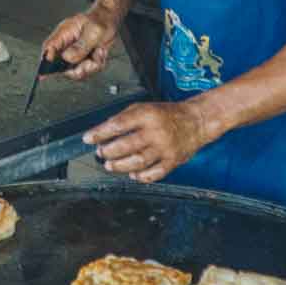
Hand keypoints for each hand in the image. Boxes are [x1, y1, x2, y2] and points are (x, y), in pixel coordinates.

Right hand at [42, 8, 118, 81]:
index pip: (49, 47)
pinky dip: (96, 65)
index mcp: (64, 33)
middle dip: (75, 69)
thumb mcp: (94, 31)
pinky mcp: (83, 59)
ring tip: (99, 54)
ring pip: (75, 70)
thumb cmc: (100, 19)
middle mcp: (67, 45)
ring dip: (89, 67)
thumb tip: (67, 58)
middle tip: (89, 63)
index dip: (47, 59)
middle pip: (60, 64)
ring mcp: (74, 53)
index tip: (50, 70)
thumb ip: (81, 46)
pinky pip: (86, 70)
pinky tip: (101, 53)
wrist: (110, 19)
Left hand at [85, 99, 213, 183]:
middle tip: (101, 153)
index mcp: (147, 115)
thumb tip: (103, 132)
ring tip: (110, 165)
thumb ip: (124, 118)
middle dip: (109, 152)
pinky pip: (155, 173)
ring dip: (121, 166)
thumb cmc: (167, 114)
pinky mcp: (173, 161)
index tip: (88, 138)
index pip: (118, 124)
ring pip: (138, 162)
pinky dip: (141, 177)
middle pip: (127, 145)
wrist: (197, 121)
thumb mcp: (144, 107)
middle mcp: (156, 132)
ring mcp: (165, 148)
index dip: (100, 133)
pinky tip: (133, 175)